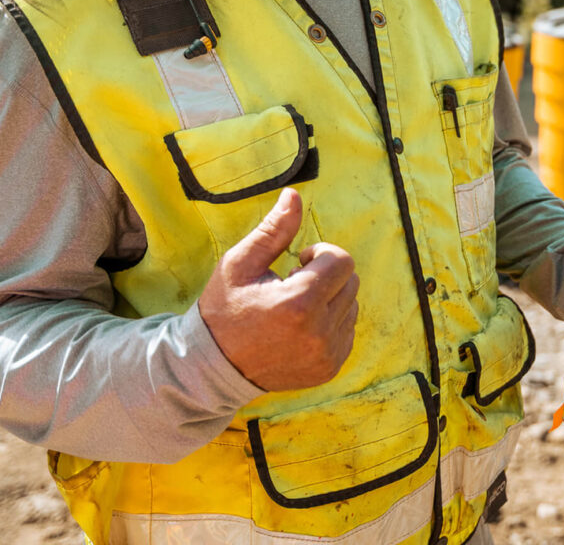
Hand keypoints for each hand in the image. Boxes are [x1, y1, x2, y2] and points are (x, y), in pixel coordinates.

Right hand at [198, 187, 359, 390]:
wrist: (212, 368)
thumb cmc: (224, 309)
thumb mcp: (241, 263)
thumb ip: (274, 230)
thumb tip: (294, 195)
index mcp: (299, 304)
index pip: (341, 261)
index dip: (320, 254)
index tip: (297, 263)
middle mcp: (319, 334)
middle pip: (351, 281)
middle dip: (326, 275)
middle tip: (292, 284)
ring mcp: (326, 355)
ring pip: (351, 304)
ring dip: (330, 298)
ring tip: (295, 308)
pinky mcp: (329, 369)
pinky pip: (347, 330)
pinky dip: (330, 322)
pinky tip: (300, 327)